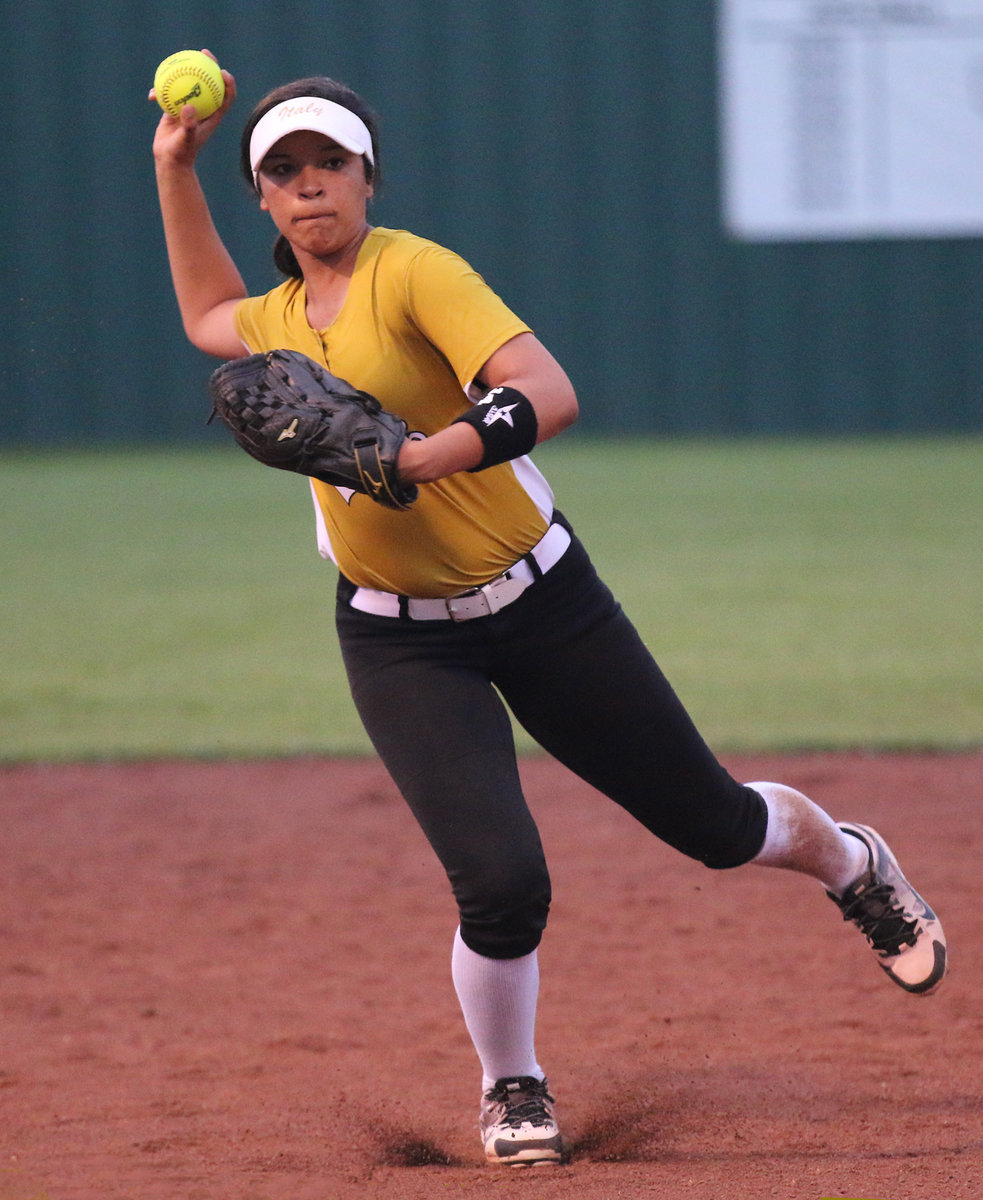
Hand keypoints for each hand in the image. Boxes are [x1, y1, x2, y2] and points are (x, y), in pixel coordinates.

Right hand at [150, 50, 235, 169]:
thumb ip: (189, 124)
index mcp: (212, 116)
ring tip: (178, 58)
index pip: (225, 97)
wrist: (170, 160)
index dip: (228, 83)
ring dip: (185, 70)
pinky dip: (160, 92)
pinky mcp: (174, 109)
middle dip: (209, 66)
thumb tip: (188, 106)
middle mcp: (202, 109)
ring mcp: (188, 107)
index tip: (223, 71)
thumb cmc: (181, 153)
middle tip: (203, 53)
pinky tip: (152, 94)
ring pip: (188, 84)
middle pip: (209, 83)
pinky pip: (168, 94)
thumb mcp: (186, 139)